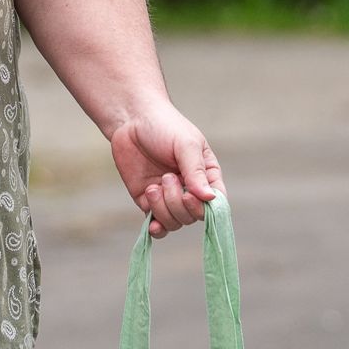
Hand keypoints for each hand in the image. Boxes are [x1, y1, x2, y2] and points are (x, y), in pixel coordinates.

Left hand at [109, 103, 222, 238]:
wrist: (131, 120)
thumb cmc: (165, 126)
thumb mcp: (186, 144)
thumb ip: (196, 171)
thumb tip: (209, 198)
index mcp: (207, 175)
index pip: (216, 203)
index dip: (205, 207)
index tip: (190, 195)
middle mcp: (190, 189)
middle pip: (193, 216)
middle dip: (178, 202)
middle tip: (167, 177)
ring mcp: (169, 197)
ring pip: (175, 222)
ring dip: (163, 208)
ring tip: (154, 185)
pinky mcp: (148, 202)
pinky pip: (157, 226)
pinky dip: (156, 227)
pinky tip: (152, 222)